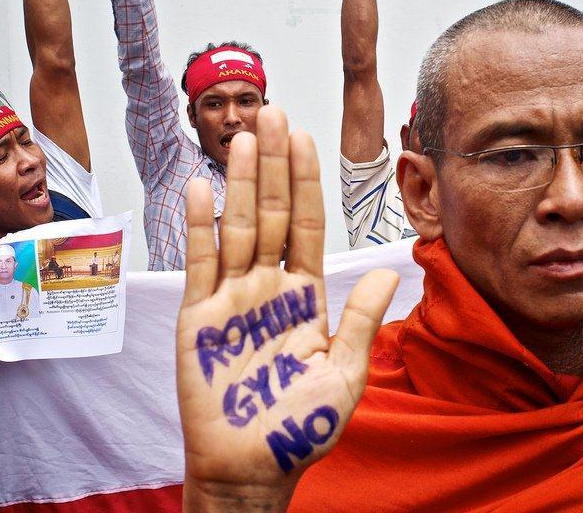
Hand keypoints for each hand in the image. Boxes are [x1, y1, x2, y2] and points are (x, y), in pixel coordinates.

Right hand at [176, 106, 397, 508]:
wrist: (250, 468)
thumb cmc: (298, 429)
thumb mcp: (344, 374)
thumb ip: (361, 320)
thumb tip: (385, 270)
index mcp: (304, 297)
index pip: (306, 226)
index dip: (305, 181)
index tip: (304, 138)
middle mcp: (267, 288)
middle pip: (271, 214)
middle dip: (273, 165)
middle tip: (272, 115)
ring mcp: (231, 299)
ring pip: (237, 227)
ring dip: (240, 182)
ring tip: (243, 138)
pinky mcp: (197, 318)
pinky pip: (198, 263)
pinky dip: (199, 226)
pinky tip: (201, 188)